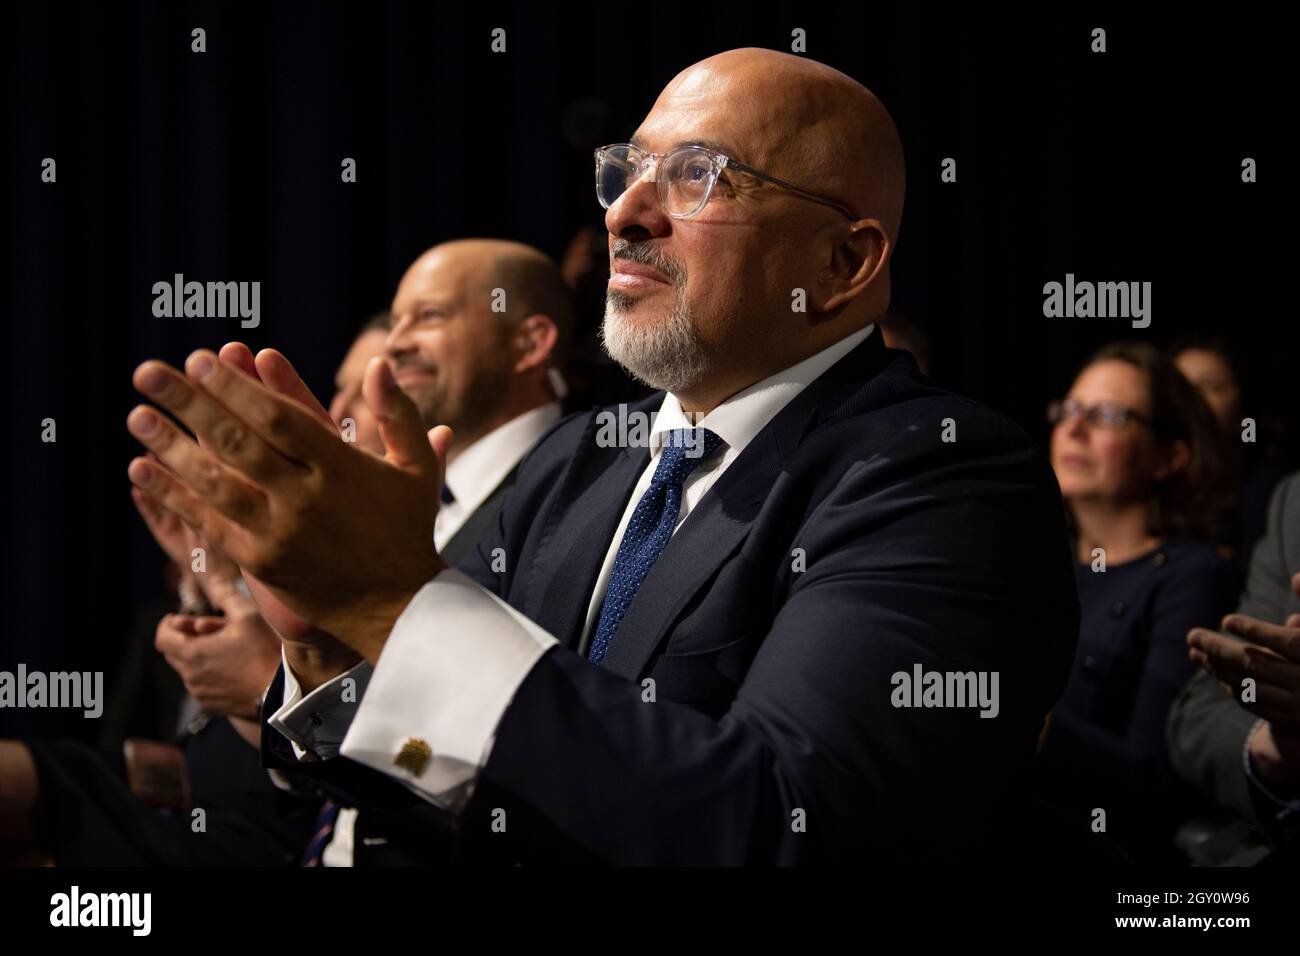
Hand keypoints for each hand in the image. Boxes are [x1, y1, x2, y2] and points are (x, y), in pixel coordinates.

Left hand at [127, 344, 451, 662]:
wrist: (397, 606)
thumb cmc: (407, 528)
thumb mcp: (416, 468)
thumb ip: (398, 414)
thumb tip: (378, 363)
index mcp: (342, 469)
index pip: (280, 419)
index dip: (237, 388)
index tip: (202, 359)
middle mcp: (306, 499)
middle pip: (238, 444)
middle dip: (189, 405)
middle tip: (149, 373)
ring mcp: (279, 533)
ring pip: (215, 483)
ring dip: (170, 447)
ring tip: (136, 414)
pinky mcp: (261, 561)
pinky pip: (208, 523)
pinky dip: (173, 496)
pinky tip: (142, 470)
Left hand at [154, 588, 280, 719]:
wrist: (282, 692)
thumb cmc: (264, 652)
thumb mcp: (248, 616)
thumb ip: (226, 596)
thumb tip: (215, 580)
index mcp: (192, 652)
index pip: (161, 637)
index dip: (168, 624)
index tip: (179, 619)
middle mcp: (190, 675)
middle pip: (173, 653)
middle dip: (185, 638)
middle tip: (208, 630)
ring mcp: (199, 692)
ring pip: (187, 669)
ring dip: (198, 656)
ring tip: (224, 649)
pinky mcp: (211, 705)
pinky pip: (200, 685)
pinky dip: (207, 673)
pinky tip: (231, 668)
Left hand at [1187, 571, 1299, 781]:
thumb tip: (1295, 578)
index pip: (1288, 643)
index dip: (1256, 630)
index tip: (1227, 619)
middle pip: (1258, 665)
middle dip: (1220, 649)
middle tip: (1192, 635)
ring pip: (1252, 687)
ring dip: (1218, 669)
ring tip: (1196, 652)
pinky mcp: (1292, 721)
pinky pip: (1256, 705)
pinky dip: (1233, 688)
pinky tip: (1216, 674)